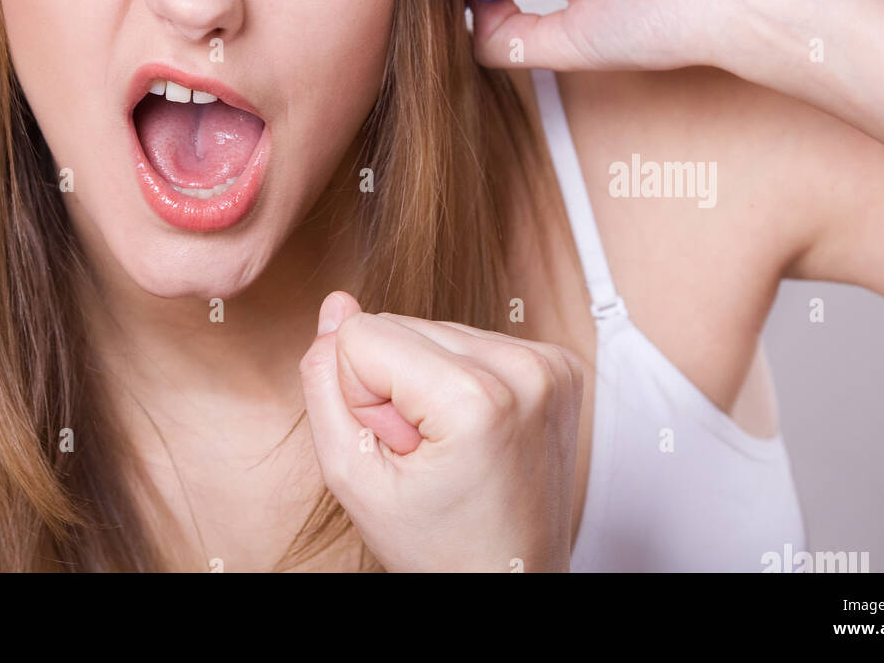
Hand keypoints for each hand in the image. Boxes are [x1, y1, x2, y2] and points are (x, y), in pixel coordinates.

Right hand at [298, 291, 584, 572]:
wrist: (511, 580)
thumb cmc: (436, 547)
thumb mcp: (353, 478)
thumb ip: (325, 386)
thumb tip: (336, 303)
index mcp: (477, 398)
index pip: (362, 335)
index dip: (361, 397)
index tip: (400, 450)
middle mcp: (524, 367)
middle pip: (401, 324)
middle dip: (395, 385)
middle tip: (427, 453)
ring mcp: (549, 363)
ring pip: (435, 328)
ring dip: (428, 382)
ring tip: (453, 446)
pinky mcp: (558, 363)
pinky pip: (473, 338)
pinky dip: (461, 379)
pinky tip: (476, 431)